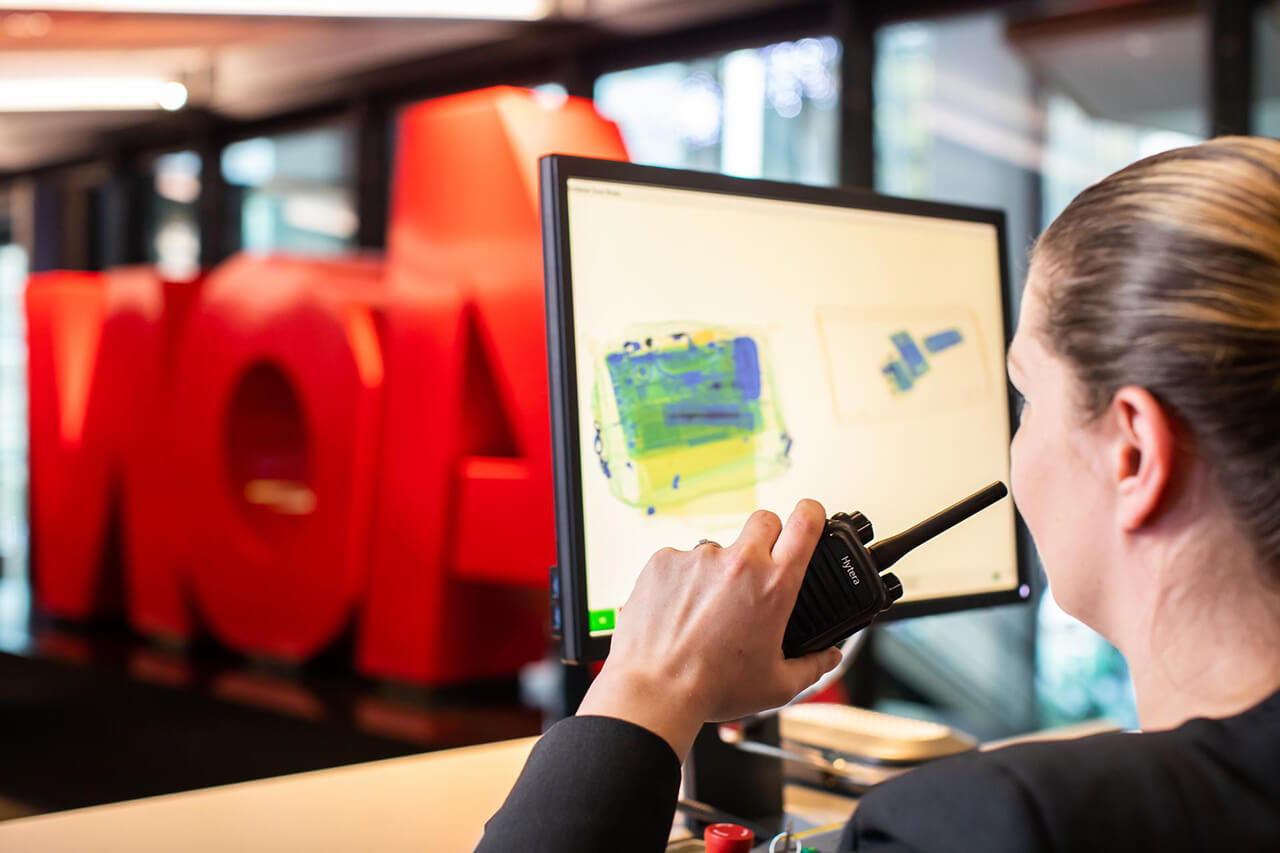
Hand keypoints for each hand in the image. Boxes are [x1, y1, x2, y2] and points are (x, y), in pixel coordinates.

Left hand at [576, 499, 841, 759]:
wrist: (654, 691)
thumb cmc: (712, 688)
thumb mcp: (777, 685)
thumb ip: (813, 667)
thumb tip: (830, 657)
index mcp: (773, 586)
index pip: (805, 523)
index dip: (812, 513)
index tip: (811, 515)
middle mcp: (738, 562)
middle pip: (764, 520)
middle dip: (768, 536)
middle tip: (759, 569)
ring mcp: (698, 558)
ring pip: (718, 547)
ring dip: (719, 569)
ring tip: (707, 610)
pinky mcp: (663, 561)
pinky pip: (681, 560)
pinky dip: (683, 580)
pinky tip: (679, 611)